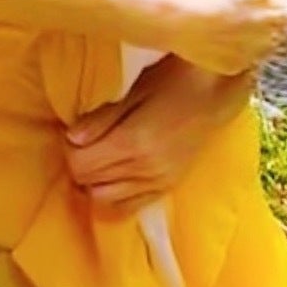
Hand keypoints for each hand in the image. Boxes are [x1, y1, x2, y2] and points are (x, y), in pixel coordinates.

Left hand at [62, 57, 252, 219]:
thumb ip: (102, 118)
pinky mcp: (167, 187)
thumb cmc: (173, 79)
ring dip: (95, 181)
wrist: (216, 90)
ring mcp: (158, 183)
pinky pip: (130, 207)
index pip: (82, 165)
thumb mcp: (134, 91)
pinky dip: (114, 195)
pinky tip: (114, 174)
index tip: (74, 132)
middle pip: (90, 184)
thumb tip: (71, 138)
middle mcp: (145, 171)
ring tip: (99, 156)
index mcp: (133, 143)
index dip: (70, 149)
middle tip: (85, 141)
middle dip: (80, 164)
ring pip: (106, 200)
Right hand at [142, 0, 286, 74]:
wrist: (166, 12)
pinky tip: (219, 28)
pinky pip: (246, 53)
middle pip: (285, 14)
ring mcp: (255, 53)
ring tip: (229, 9)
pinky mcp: (234, 66)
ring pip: (267, 36)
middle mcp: (274, 32)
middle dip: (271, 2)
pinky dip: (239, 43)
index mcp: (280, 2)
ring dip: (257, 25)